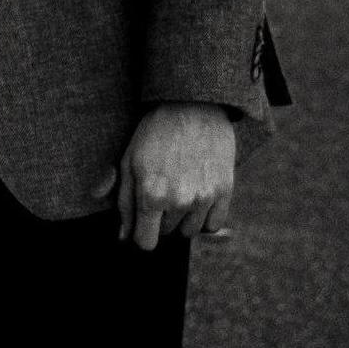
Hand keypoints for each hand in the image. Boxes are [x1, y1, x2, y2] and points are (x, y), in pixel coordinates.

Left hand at [117, 102, 236, 251]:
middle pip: (167, 233)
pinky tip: (198, 198)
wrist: (192, 105)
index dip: (141, 232)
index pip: (146, 242)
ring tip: (181, 189)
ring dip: (183, 218)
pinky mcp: (224, 189)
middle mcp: (179, 201)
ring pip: (190, 230)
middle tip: (163, 188)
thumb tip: (124, 236)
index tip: (143, 220)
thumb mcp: (129, 162)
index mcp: (151, 196)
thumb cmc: (155, 133)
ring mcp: (204, 197)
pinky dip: (205, 217)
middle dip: (161, 217)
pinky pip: (214, 224)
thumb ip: (124, 203)